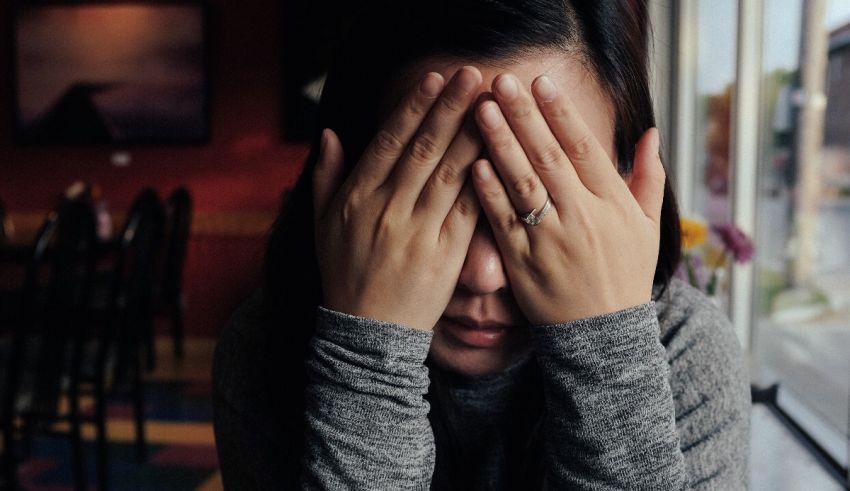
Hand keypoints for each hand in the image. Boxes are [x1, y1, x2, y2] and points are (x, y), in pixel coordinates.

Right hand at [313, 67, 484, 330]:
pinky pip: (467, 211)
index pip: (390, 142)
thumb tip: (331, 134)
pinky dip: (483, 182)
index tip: (435, 78)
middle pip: (424, 149)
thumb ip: (327, 177)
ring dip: (473, 134)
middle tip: (473, 75)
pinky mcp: (444, 255)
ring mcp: (417, 232)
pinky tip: (499, 155)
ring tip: (492, 104)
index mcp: (358, 197)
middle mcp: (387, 209)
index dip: (414, 107)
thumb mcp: (323, 224)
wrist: (366, 331)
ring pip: (449, 173)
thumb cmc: (344, 273)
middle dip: (450, 108)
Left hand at [471, 73, 664, 324]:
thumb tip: (650, 133)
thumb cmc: (624, 276)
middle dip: (524, 115)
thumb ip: (648, 179)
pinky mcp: (524, 264)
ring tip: (481, 110)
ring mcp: (551, 241)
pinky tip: (475, 163)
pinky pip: (503, 221)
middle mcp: (583, 218)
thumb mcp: (648, 228)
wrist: (603, 337)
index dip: (561, 113)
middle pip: (549, 157)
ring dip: (501, 143)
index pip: (584, 149)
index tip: (541, 83)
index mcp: (613, 205)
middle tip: (502, 81)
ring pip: (523, 183)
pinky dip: (490, 192)